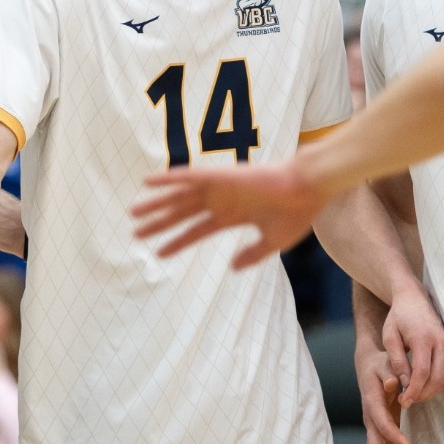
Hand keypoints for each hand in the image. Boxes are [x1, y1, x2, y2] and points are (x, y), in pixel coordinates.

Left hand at [133, 160, 335, 268]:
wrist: (309, 189)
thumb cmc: (297, 213)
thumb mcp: (273, 242)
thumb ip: (251, 255)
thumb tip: (232, 268)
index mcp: (234, 215)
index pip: (197, 230)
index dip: (177, 241)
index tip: (159, 252)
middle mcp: (222, 200)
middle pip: (183, 214)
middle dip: (159, 223)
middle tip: (135, 233)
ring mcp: (220, 187)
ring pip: (180, 197)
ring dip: (156, 203)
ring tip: (133, 213)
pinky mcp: (221, 176)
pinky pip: (189, 176)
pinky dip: (168, 177)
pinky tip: (149, 181)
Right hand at [356, 330, 408, 443]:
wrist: (368, 363)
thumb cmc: (381, 362)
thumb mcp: (386, 362)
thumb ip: (391, 371)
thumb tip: (393, 383)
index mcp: (372, 400)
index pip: (382, 422)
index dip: (393, 436)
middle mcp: (369, 415)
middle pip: (374, 443)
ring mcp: (371, 423)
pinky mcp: (377, 428)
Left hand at [384, 286, 443, 408]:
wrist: (414, 298)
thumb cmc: (398, 317)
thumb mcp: (389, 336)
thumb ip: (396, 360)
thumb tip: (405, 383)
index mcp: (424, 339)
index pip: (422, 373)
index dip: (414, 391)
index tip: (403, 401)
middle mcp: (441, 343)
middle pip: (438, 380)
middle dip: (422, 395)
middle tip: (406, 402)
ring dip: (429, 392)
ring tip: (411, 395)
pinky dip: (434, 384)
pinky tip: (419, 386)